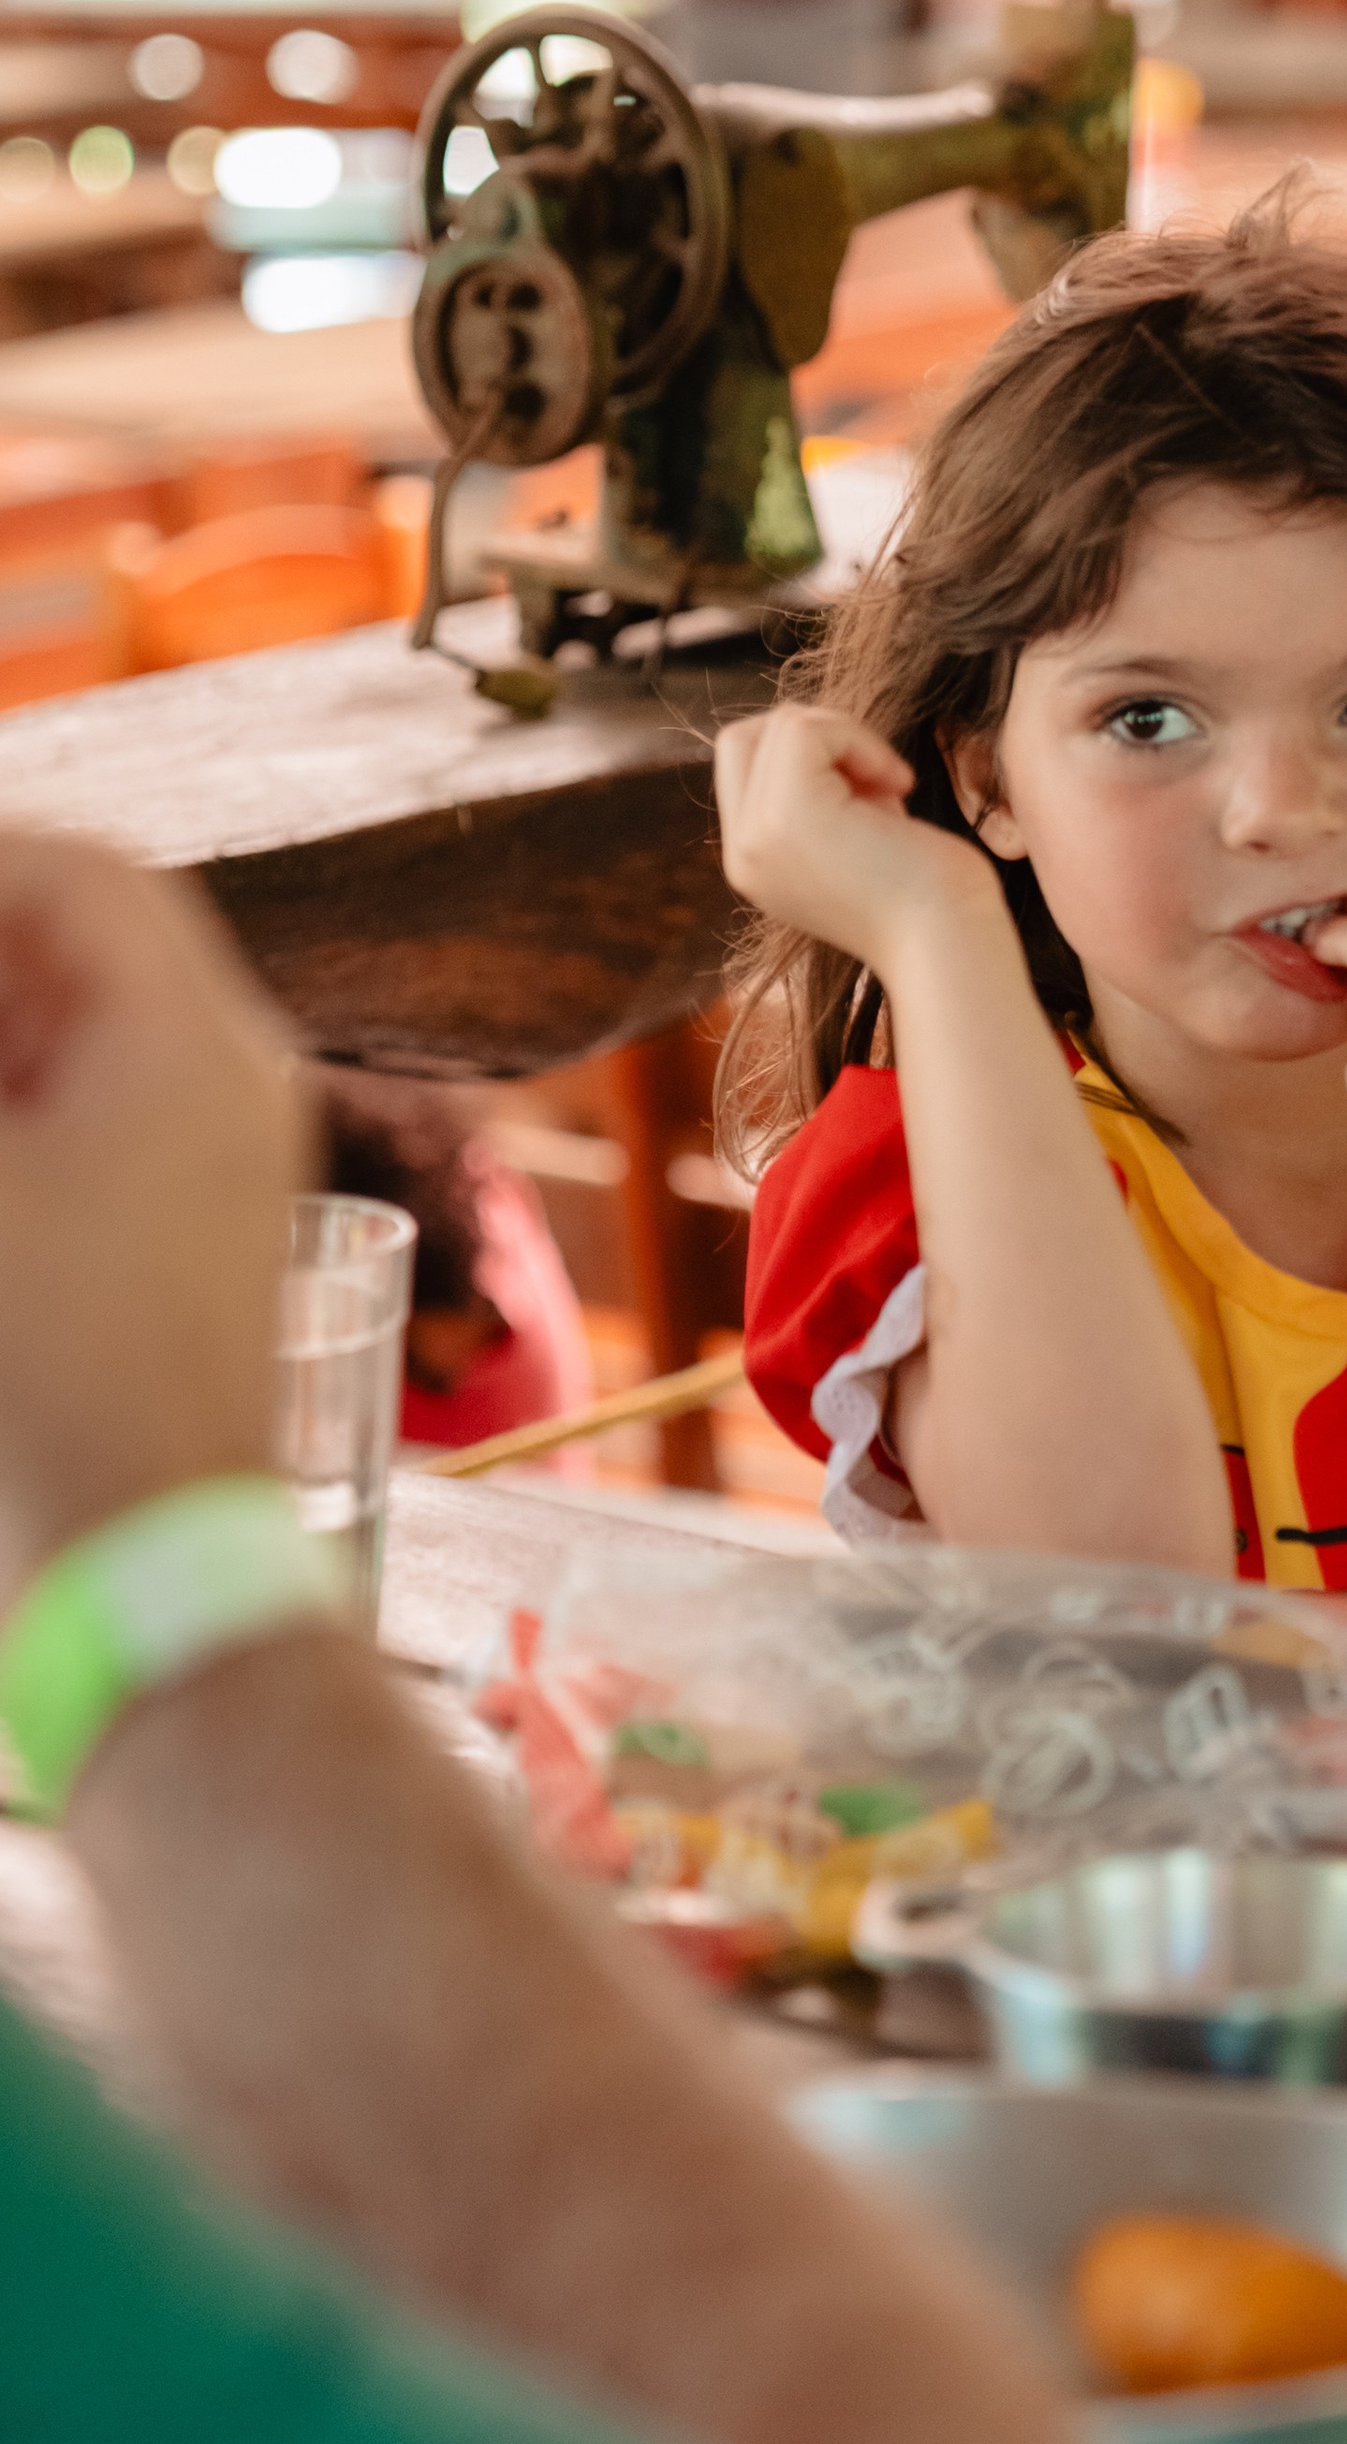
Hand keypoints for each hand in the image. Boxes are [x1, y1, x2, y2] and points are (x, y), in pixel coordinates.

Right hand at [0, 830, 304, 1600]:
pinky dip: (14, 1107)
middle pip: (83, 950)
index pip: (84, 878)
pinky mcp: (179, 1240)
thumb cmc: (52, 1375)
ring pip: (77, 1040)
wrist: (146, 1565)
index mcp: (196, 1048)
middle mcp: (228, 1088)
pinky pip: (84, 1126)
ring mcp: (212, 1165)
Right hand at [716, 707, 1004, 978]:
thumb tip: (824, 734)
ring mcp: (757, 835)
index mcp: (756, 862)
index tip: (870, 789)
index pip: (743, 766)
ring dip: (848, 739)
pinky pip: (803, 728)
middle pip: (744, 738)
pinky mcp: (785, 815)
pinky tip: (899, 785)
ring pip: (780, 726)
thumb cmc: (931, 893)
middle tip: (878, 779)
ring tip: (892, 793)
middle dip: (817, 735)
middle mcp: (742, 853)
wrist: (952, 944)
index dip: (806, 754)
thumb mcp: (859, 837)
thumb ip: (826, 798)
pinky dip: (858, 740)